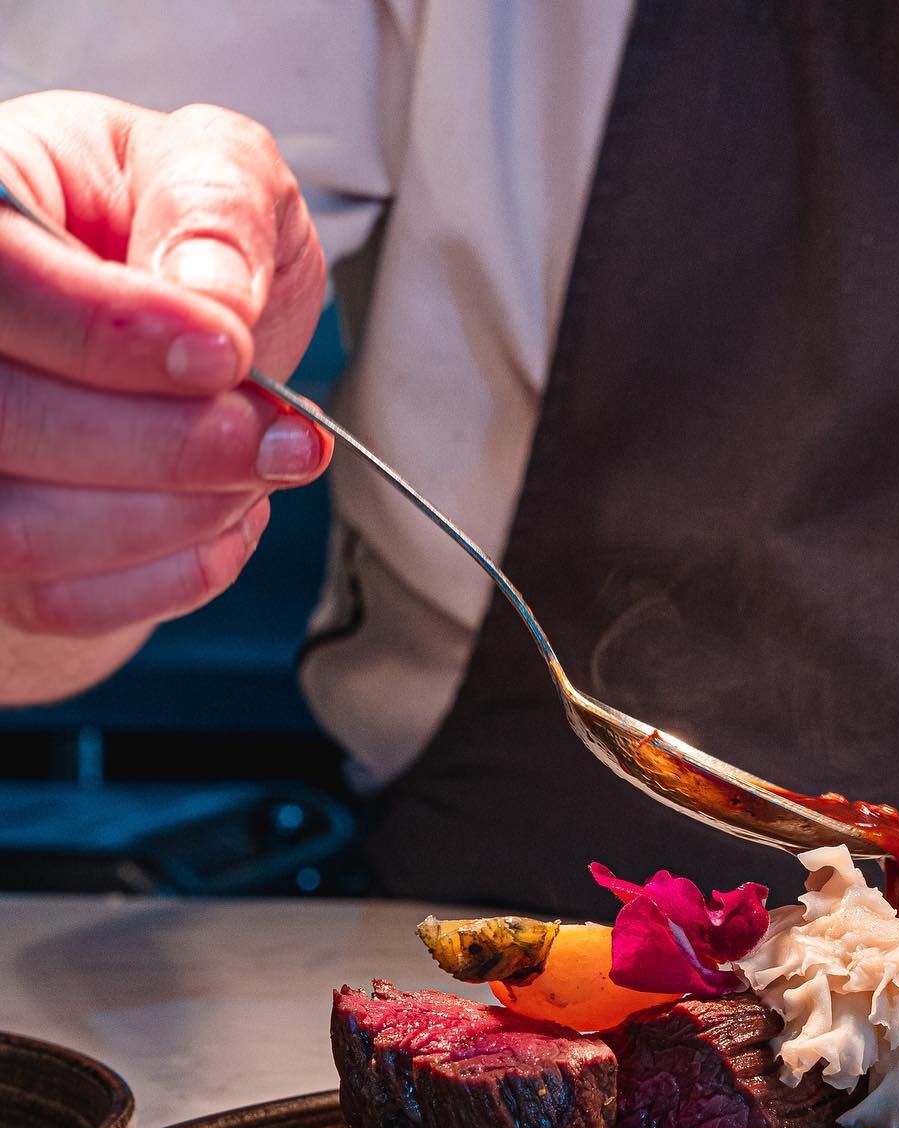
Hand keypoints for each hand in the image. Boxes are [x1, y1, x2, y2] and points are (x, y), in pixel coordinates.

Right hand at [0, 90, 332, 701]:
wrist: (175, 336)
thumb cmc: (178, 235)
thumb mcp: (218, 170)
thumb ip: (216, 206)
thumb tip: (212, 297)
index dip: (106, 331)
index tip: (227, 350)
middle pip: (6, 419)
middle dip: (171, 442)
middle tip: (285, 436)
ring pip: (25, 529)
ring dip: (178, 514)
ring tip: (265, 467)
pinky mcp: (1, 559)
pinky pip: (66, 600)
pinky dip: (172, 572)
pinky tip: (228, 516)